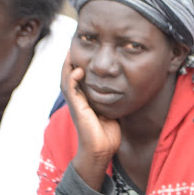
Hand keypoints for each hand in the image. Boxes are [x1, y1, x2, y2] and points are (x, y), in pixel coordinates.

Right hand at [61, 53, 120, 188]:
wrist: (101, 150)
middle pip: (69, 74)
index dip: (81, 63)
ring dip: (69, 65)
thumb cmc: (108, 133)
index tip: (87, 50)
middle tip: (75, 44)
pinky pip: (71, 90)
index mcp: (85, 99)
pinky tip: (79, 70)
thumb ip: (114, 98)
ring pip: (67, 79)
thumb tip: (126, 87)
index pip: (79, 77)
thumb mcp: (112, 110)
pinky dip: (73, 79)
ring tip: (72, 51)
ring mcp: (75, 103)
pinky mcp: (77, 108)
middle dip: (71, 60)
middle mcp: (77, 99)